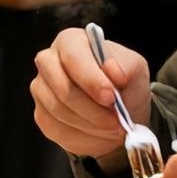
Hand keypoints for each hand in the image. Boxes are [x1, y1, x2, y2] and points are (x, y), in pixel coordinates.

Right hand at [30, 27, 151, 158]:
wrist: (119, 113)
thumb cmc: (124, 85)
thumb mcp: (135, 69)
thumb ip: (126, 66)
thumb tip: (112, 71)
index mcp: (71, 42)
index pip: (73, 57)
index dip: (91, 79)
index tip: (111, 98)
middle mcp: (49, 61)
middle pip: (62, 87)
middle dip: (91, 108)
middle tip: (116, 121)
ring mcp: (41, 89)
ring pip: (59, 111)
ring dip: (90, 124)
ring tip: (112, 127)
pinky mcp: (41, 114)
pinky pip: (56, 128)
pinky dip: (82, 135)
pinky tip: (98, 132)